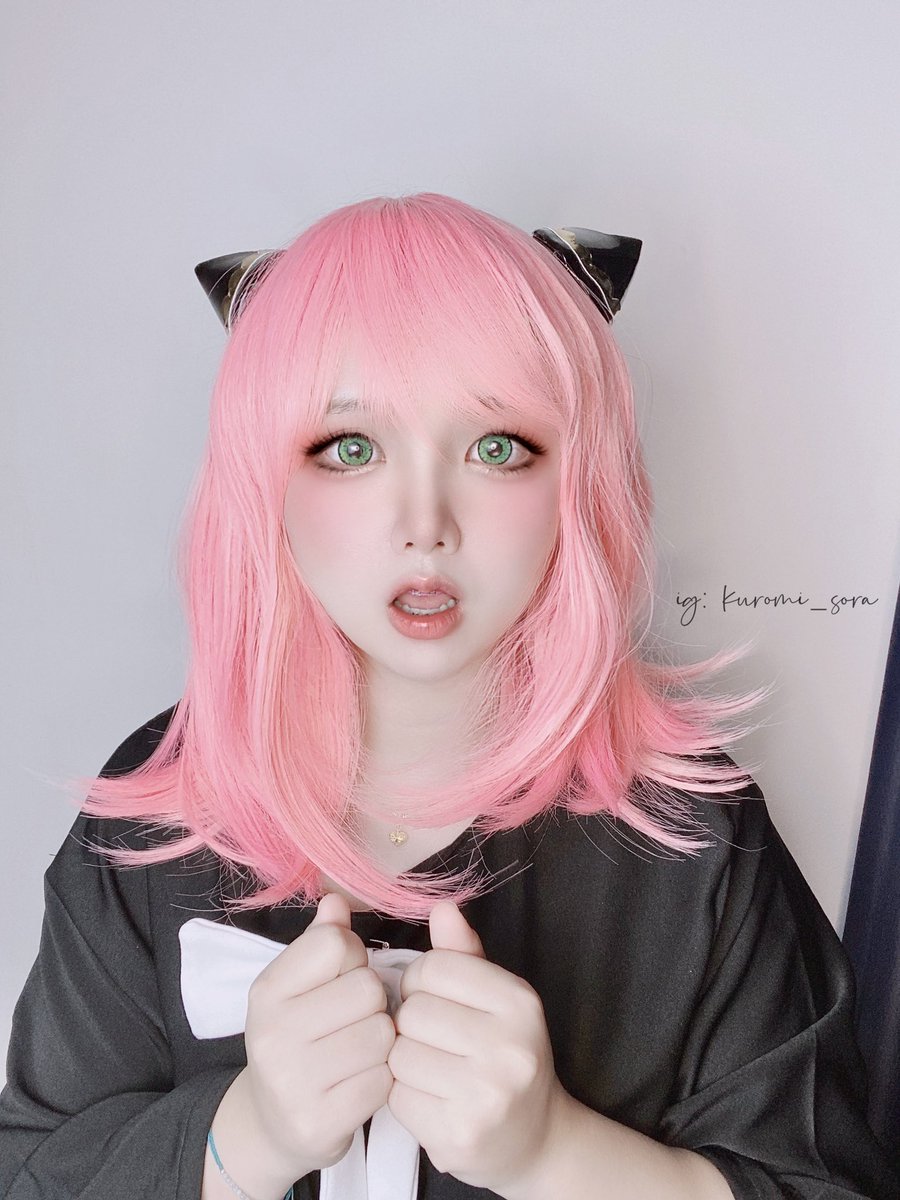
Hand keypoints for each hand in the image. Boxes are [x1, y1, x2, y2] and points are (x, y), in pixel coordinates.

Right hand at [235, 892, 395, 1176]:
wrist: (273, 1123)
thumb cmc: (298, 1038)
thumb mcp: (299, 985)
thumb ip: (321, 941)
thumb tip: (336, 899)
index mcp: (267, 990)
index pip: (336, 943)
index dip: (354, 958)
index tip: (342, 979)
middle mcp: (272, 1032)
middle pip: (367, 988)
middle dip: (374, 1003)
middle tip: (354, 1020)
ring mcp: (293, 1081)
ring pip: (381, 1034)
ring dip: (382, 1042)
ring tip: (359, 1050)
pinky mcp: (319, 1122)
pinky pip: (384, 1080)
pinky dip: (382, 1079)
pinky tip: (360, 1081)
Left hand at [386, 901, 568, 1193]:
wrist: (535, 1138)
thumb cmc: (505, 1055)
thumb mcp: (496, 998)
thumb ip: (463, 953)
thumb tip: (442, 907)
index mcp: (519, 1002)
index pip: (434, 967)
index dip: (421, 981)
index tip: (434, 999)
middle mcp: (510, 1048)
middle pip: (412, 1012)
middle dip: (411, 1024)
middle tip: (433, 1040)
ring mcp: (486, 1096)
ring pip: (399, 1054)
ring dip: (403, 1062)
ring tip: (432, 1070)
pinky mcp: (459, 1136)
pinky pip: (397, 1097)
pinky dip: (404, 1097)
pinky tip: (430, 1099)